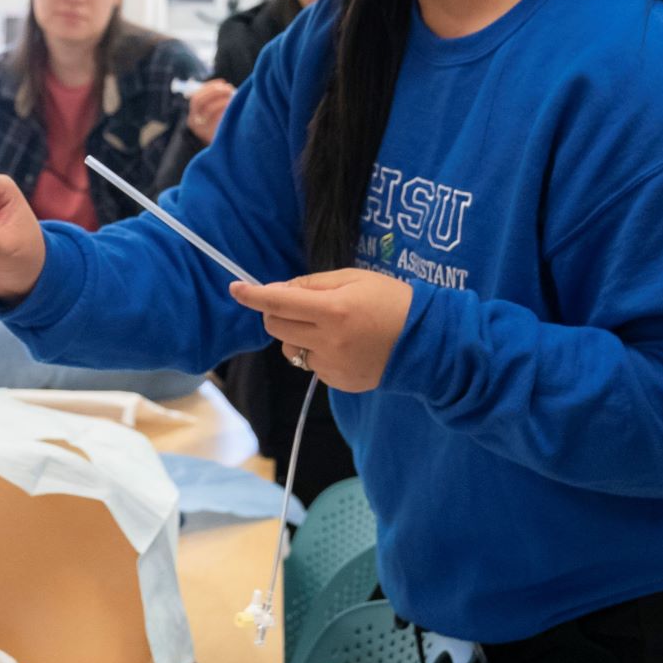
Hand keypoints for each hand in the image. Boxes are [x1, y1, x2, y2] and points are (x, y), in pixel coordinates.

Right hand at [186, 79, 234, 144]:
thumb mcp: (214, 116)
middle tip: (230, 89)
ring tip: (235, 99)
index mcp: (193, 116)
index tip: (223, 83)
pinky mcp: (212, 136)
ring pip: (211, 109)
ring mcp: (202, 130)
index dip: (210, 87)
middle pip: (201, 101)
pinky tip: (236, 109)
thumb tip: (223, 85)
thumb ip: (214, 102)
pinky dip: (228, 110)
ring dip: (224, 100)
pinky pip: (220, 118)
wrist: (225, 151)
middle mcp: (194, 123)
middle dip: (216, 91)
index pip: (196, 98)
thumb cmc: (222, 127)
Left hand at [227, 267, 413, 391]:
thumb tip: (277, 290)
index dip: (253, 295)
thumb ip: (312, 285)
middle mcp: (329, 341)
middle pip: (277, 327)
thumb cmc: (391, 301)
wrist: (426, 342)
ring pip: (291, 349)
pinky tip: (345, 346)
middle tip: (297, 305)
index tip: (236, 288)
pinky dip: (318, 353)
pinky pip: (312, 365)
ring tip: (329, 327)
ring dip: (297, 335)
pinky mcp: (339, 383)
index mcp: (334, 310)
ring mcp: (333, 366)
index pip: (279, 302)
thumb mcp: (354, 279)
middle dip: (277, 313)